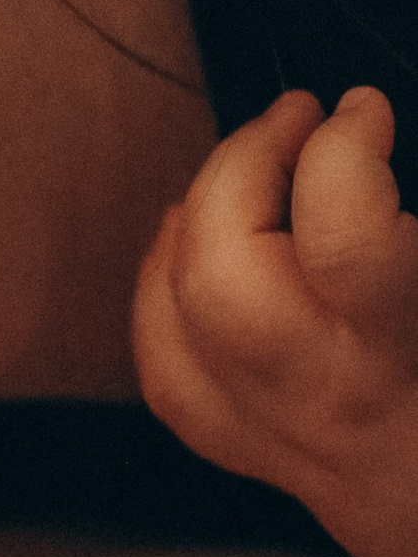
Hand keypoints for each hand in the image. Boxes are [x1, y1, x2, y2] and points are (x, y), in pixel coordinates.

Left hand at [134, 85, 417, 556]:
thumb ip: (407, 239)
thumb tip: (370, 115)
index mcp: (398, 357)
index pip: (342, 241)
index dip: (341, 150)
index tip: (363, 107)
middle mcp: (325, 396)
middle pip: (221, 277)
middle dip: (240, 170)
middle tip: (297, 116)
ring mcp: (274, 430)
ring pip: (174, 322)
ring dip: (196, 216)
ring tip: (251, 159)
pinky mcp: (246, 449)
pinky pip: (166, 369)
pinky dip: (163, 286)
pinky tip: (191, 231)